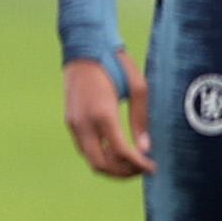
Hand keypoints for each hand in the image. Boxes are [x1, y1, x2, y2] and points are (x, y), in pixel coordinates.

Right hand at [63, 56, 148, 179]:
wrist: (83, 48)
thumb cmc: (115, 64)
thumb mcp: (137, 87)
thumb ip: (141, 119)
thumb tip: (145, 147)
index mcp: (102, 113)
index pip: (121, 152)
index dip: (138, 164)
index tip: (152, 167)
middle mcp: (83, 122)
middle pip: (101, 164)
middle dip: (123, 172)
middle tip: (141, 169)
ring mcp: (73, 123)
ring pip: (90, 159)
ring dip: (111, 166)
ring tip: (130, 162)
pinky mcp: (70, 121)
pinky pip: (84, 148)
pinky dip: (100, 156)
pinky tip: (115, 150)